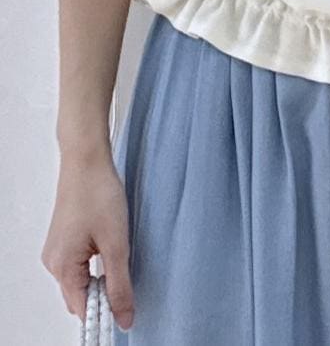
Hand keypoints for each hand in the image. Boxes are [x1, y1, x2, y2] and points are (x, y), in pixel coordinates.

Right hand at [41, 148, 134, 331]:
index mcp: (62, 267)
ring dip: (100, 278)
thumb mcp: (116, 243)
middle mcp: (54, 262)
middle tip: (127, 279)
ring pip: (80, 280)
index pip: (82, 309)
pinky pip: (78, 263)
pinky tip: (110, 247)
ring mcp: (57, 249)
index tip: (125, 311)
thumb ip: (120, 284)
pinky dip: (95, 264)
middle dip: (102, 295)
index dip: (104, 314)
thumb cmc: (98, 194)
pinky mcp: (64, 238)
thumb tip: (124, 318)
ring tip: (119, 256)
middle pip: (79, 296)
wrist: (87, 159)